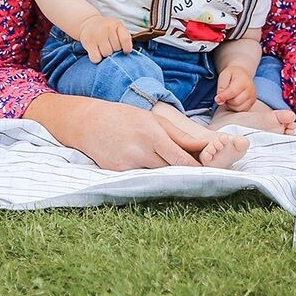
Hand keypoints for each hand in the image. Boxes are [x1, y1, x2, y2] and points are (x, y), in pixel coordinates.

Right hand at [28, 94, 201, 169]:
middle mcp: (140, 152)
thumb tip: (203, 146)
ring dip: (166, 175)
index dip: (195, 169)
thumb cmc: (124, 117)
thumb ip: (178, 135)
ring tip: (172, 171)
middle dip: (183, 174)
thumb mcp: (153, 119)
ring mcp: (127, 165)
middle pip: (170, 171)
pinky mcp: (117, 174)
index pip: (180, 159)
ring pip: (156, 177)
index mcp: (152, 134)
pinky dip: (147, 176)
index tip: (208, 173)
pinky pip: (140, 178)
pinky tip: (146, 169)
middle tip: (197, 177)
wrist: (88, 122)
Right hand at [78, 15, 133, 61]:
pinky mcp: (88, 43)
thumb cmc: (106, 28)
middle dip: (114, 50)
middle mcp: (107, 28)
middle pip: (116, 49)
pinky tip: (96, 52)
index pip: (125, 39)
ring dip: (105, 54)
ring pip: (106, 54)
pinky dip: (97, 58)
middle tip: (109, 45)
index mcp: (117, 25)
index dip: (127, 48)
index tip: (125, 51)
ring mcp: (97, 35)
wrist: (88, 22)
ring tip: (102, 48)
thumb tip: (127, 53)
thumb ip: (123, 37)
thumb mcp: (117, 27)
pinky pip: (96, 58)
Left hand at [214, 65, 257, 110]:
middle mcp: (251, 90)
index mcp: (244, 81)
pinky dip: (235, 108)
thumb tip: (220, 101)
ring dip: (230, 105)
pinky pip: (241, 110)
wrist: (242, 74)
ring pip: (238, 108)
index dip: (223, 97)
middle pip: (235, 102)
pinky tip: (233, 100)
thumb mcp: (224, 76)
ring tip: (229, 97)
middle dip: (227, 100)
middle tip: (224, 95)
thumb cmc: (232, 75)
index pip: (232, 92)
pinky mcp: (252, 104)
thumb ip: (221, 87)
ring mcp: (252, 98)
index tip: (216, 98)